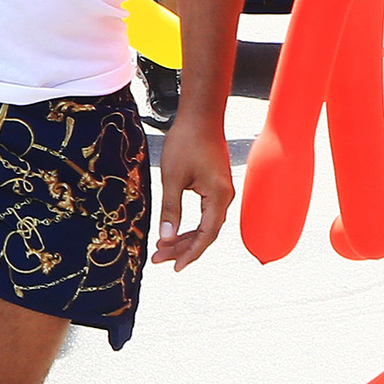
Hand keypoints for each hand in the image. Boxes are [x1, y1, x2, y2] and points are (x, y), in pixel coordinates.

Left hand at [151, 107, 233, 268]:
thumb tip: (167, 237)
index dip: (190, 253)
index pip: (206, 235)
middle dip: (182, 248)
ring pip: (205, 224)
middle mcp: (225, 197)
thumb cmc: (186, 142)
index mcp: (218, 197)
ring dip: (184, 238)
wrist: (200, 116)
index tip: (175, 267)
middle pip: (206, 233)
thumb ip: (171, 209)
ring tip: (162, 248)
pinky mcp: (216, 186)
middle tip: (158, 258)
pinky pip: (205, 214)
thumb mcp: (172, 178)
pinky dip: (190, 225)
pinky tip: (174, 231)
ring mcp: (222, 192)